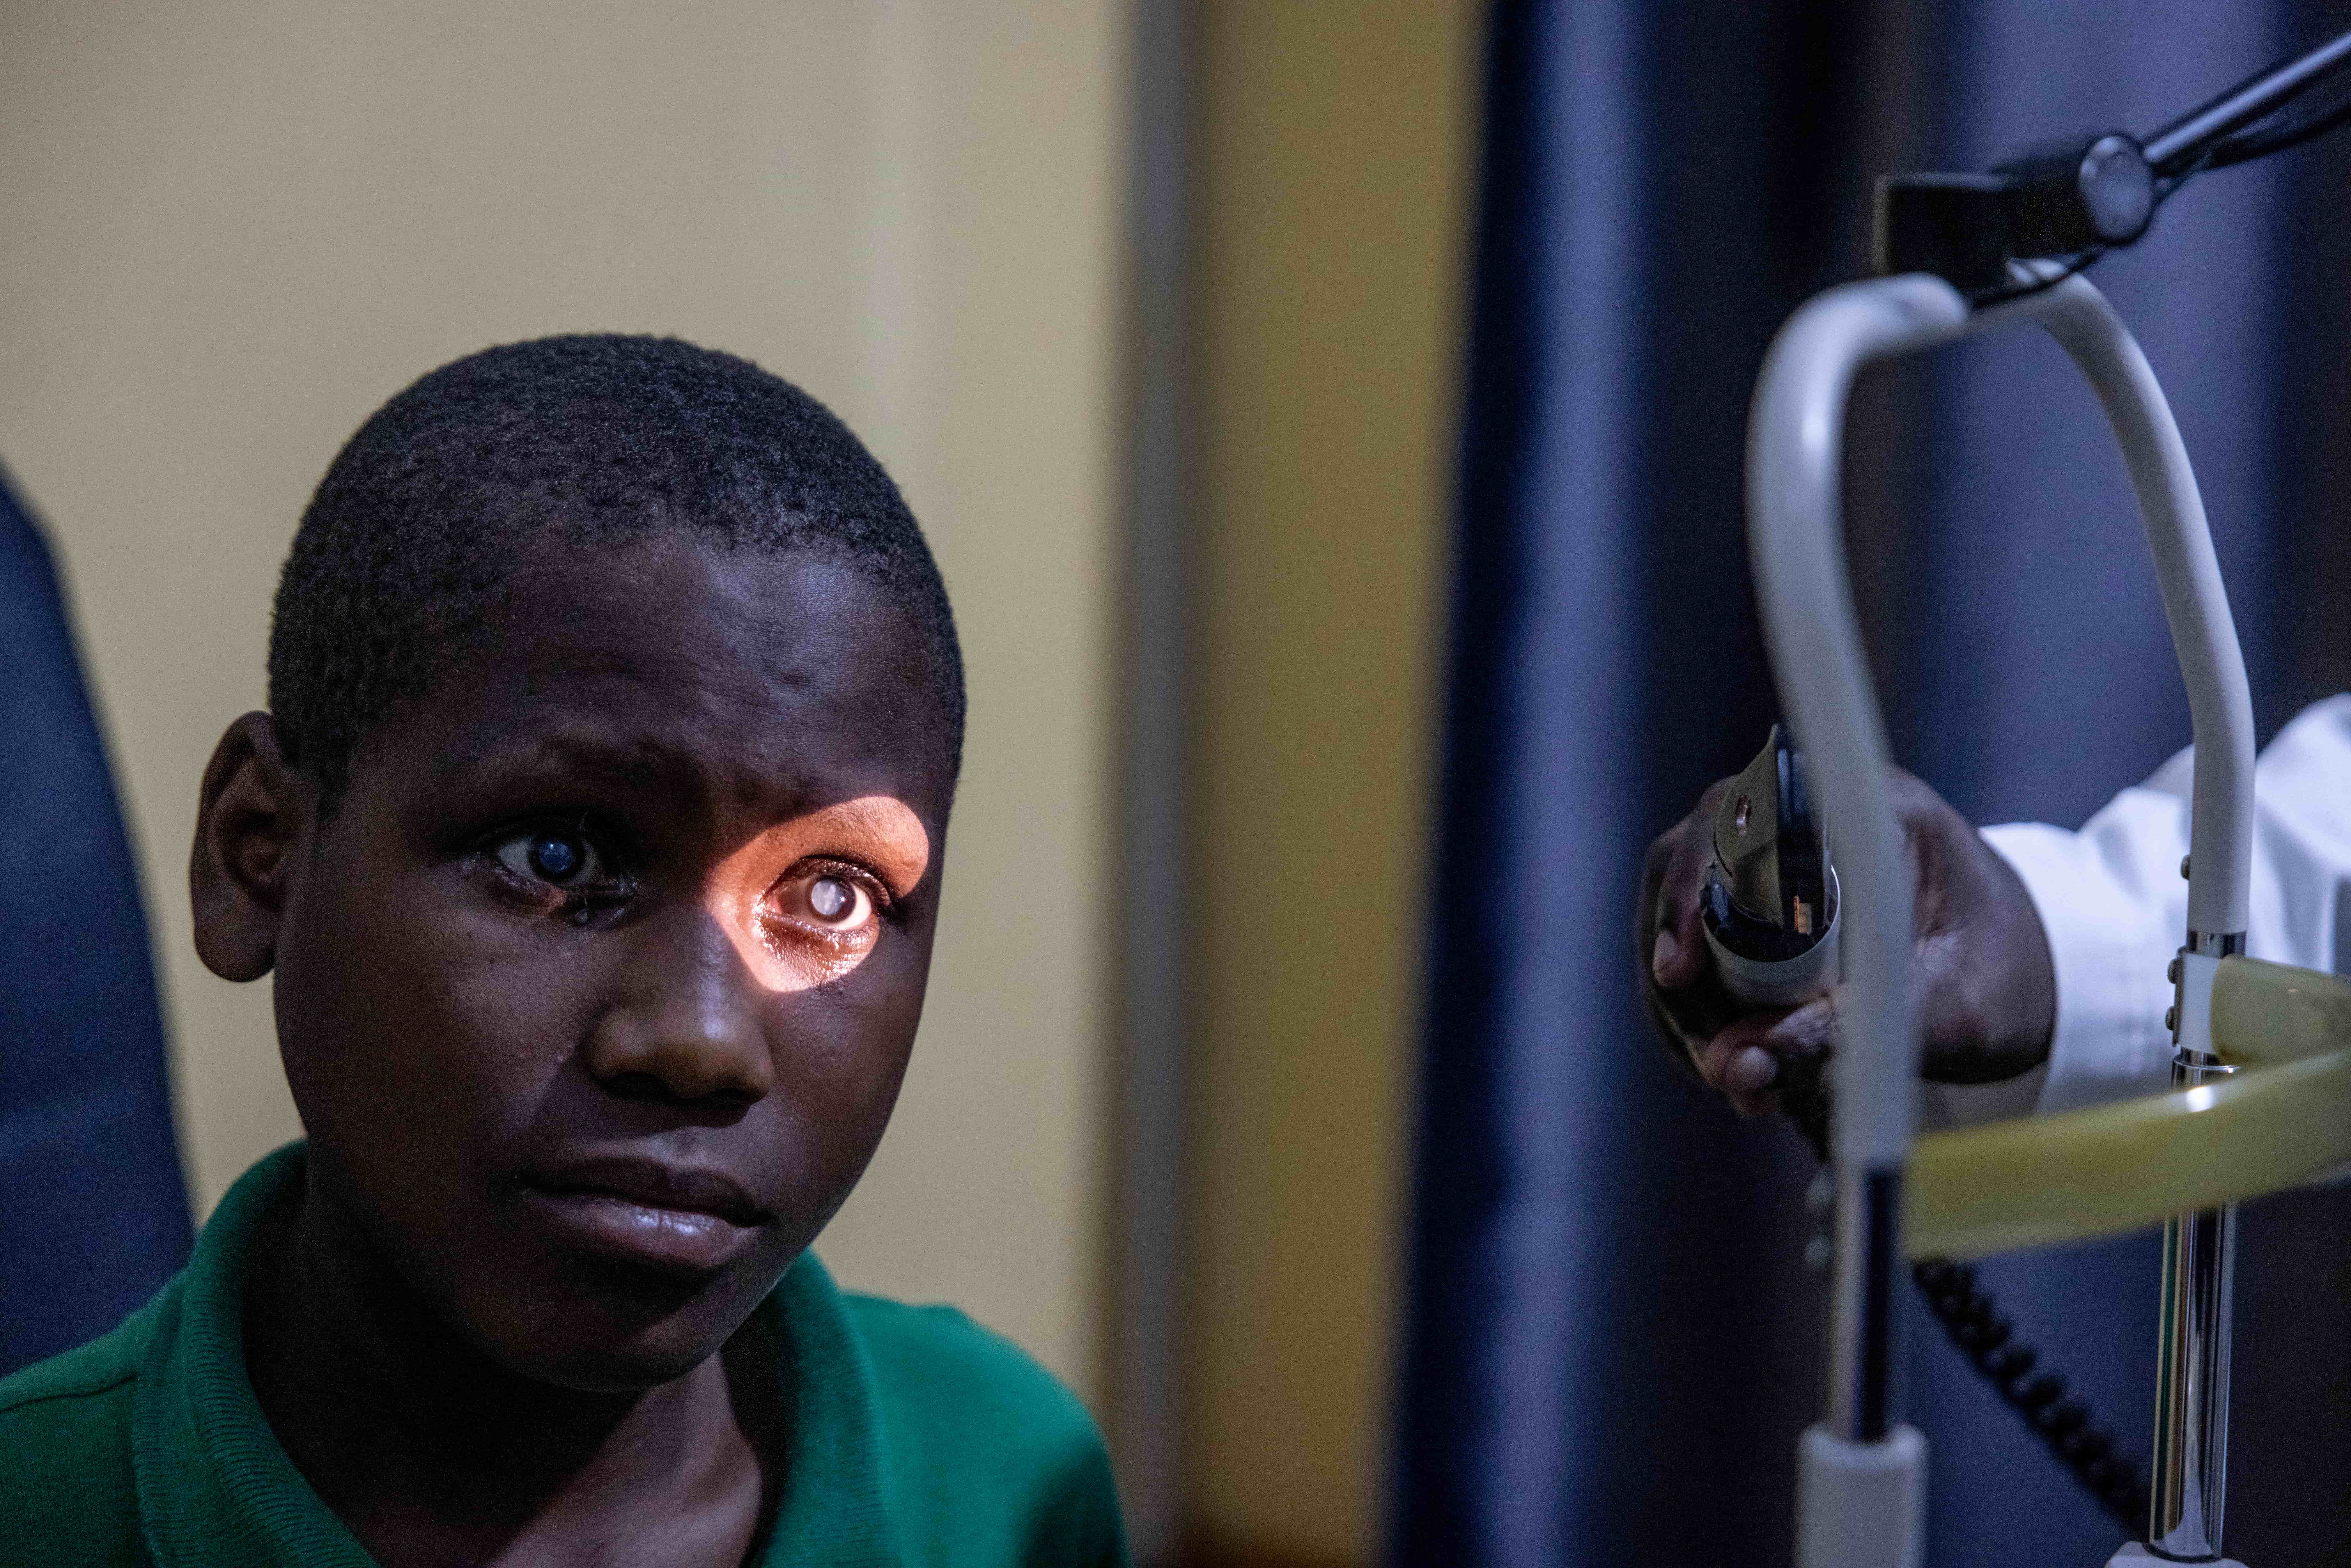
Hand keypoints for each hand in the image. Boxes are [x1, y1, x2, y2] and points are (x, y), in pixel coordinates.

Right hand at [1635, 767, 2056, 1117]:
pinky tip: (1734, 1065)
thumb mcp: (1948, 1010)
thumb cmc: (2007, 979)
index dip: (1691, 885)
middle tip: (1709, 1058)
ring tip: (1730, 1079)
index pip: (1742, 816)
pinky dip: (1701, 1011)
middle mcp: (1808, 818)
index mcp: (1867, 810)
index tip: (1678, 971)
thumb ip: (1848, 1034)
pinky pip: (1698, 947)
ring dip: (1686, 1002)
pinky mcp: (1761, 904)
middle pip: (1689, 866)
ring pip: (1681, 913)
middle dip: (1680, 970)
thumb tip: (1735, 1066)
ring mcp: (1776, 858)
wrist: (2038, 977)